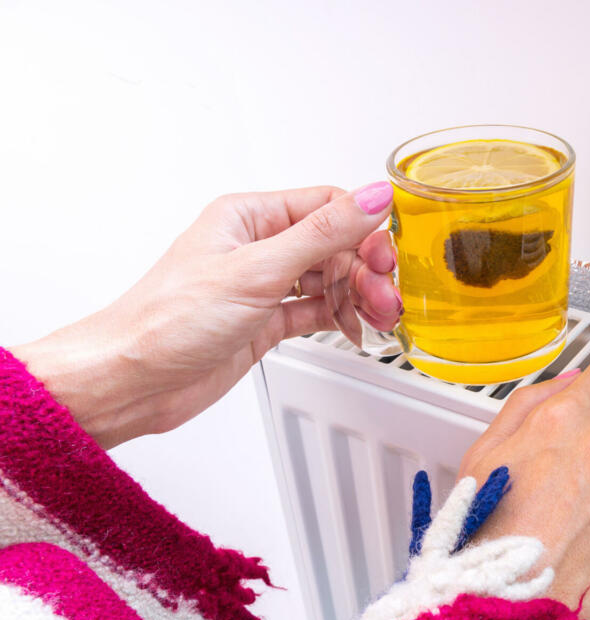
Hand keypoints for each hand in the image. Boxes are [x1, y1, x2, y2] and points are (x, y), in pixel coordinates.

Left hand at [11, 184, 399, 447]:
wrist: (132, 380)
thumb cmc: (168, 321)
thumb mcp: (257, 270)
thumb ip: (321, 234)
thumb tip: (371, 199)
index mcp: (249, 217)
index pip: (326, 207)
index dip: (364, 229)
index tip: (386, 257)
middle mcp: (257, 247)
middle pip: (334, 245)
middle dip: (365, 270)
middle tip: (382, 297)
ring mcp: (262, 285)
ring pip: (329, 279)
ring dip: (357, 296)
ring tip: (376, 317)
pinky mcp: (264, 321)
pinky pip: (315, 310)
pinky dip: (339, 318)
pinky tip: (355, 327)